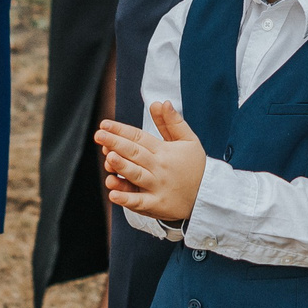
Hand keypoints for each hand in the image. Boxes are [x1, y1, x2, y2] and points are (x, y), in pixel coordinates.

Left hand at [94, 101, 207, 223]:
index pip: (139, 137)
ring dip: (122, 166)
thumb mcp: (189, 140)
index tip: (105, 124)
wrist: (208, 196)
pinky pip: (140, 202)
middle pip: (135, 153)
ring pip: (136, 175)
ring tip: (109, 157)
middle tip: (99, 135)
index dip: (121, 130)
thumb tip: (160, 103)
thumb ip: (172, 122)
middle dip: (116, 143)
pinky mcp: (157, 205)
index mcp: (164, 151)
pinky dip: (126, 199)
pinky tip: (113, 193)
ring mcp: (157, 187)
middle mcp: (159, 168)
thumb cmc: (195, 167)